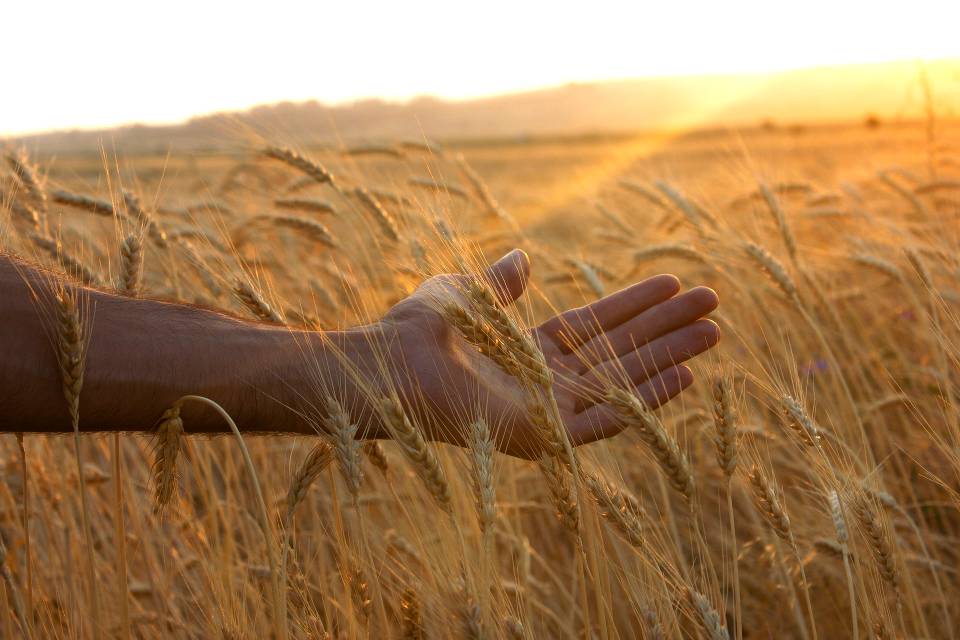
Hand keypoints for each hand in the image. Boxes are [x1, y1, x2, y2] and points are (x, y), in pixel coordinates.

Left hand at [377, 249, 719, 457]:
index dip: (635, 305)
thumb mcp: (465, 294)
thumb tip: (520, 257)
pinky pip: (608, 419)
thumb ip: (498, 284)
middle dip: (666, 327)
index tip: (674, 283)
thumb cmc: (416, 331)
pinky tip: (685, 374)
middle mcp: (544, 382)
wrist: (389, 367)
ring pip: (624, 382)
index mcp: (527, 351)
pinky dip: (647, 398)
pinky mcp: (548, 436)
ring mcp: (549, 411)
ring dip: (669, 357)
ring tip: (714, 332)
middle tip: (713, 304)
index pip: (595, 326)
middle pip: (620, 351)